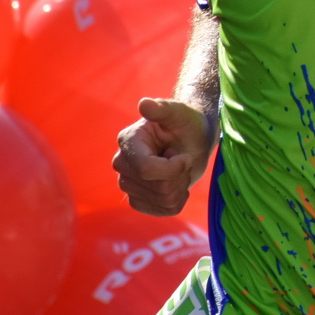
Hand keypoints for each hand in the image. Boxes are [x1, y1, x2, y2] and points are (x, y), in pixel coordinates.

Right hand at [113, 98, 214, 216]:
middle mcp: (122, 163)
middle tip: (181, 159)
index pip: (146, 170)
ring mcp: (127, 183)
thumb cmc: (186, 123)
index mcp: (128, 141)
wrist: (192, 138)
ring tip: (178, 169)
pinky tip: (177, 183)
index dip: (174, 167)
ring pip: (163, 201)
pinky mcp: (137, 199)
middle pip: (158, 187)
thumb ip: (163, 109)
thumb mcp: (180, 113)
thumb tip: (144, 103)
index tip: (184, 156)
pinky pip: (164, 211)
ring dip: (181, 186)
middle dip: (180, 175)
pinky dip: (178, 199)